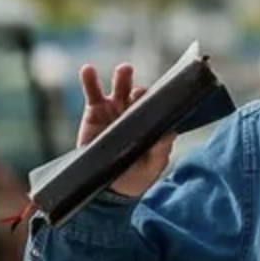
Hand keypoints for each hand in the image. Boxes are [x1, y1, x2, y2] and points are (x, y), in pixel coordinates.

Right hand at [78, 63, 175, 197]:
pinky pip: (92, 94)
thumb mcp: (152, 167)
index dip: (157, 100)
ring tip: (124, 70)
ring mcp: (115, 110)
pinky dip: (89, 81)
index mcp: (152, 122)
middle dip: (140, 88)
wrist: (109, 190)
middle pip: (139, 94)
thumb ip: (161, 151)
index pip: (157, 106)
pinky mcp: (94, 113)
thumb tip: (171, 134)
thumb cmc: (137, 176)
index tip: (157, 97)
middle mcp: (135, 112)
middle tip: (140, 90)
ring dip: (121, 77)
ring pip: (119, 88)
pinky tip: (88, 70)